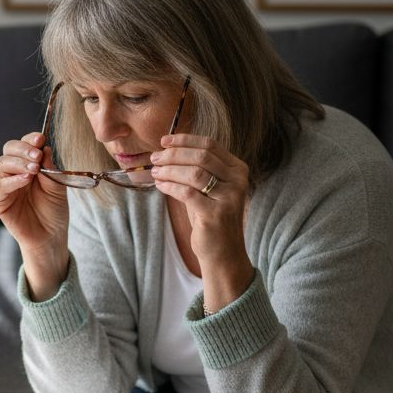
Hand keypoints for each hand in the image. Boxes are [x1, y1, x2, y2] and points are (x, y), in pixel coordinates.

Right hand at [0, 132, 69, 298]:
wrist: (51, 236)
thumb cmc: (54, 211)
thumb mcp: (57, 186)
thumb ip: (50, 167)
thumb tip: (45, 147)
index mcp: (29, 165)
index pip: (24, 145)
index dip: (30, 139)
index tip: (40, 138)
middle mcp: (15, 172)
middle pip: (9, 150)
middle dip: (22, 149)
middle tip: (36, 155)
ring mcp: (6, 186)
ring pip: (2, 164)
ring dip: (18, 163)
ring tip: (34, 169)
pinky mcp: (0, 201)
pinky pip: (0, 186)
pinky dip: (13, 180)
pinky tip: (26, 180)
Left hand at [149, 133, 254, 306]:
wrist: (222, 252)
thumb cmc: (210, 217)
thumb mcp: (207, 188)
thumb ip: (196, 169)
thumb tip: (166, 151)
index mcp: (238, 169)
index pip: (210, 145)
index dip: (185, 140)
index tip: (164, 141)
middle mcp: (238, 181)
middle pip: (201, 157)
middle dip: (174, 155)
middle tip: (155, 158)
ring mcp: (229, 197)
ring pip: (194, 173)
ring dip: (170, 170)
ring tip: (155, 172)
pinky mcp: (216, 214)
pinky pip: (187, 193)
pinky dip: (170, 186)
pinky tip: (159, 185)